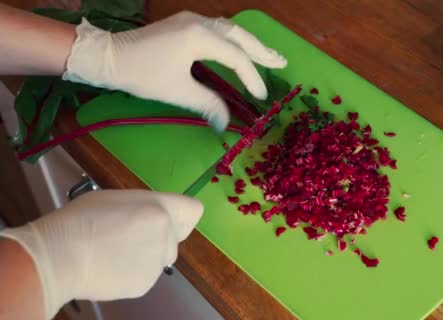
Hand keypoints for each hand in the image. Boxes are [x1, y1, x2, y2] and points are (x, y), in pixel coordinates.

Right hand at [0, 190, 202, 319]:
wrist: (60, 255)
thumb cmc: (81, 219)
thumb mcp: (116, 199)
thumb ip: (143, 207)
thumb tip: (150, 217)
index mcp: (159, 209)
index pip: (193, 211)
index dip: (182, 216)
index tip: (169, 221)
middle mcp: (165, 235)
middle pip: (175, 238)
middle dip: (158, 239)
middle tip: (128, 239)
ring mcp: (157, 262)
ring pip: (160, 259)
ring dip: (146, 257)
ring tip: (115, 254)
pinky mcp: (146, 283)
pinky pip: (145, 276)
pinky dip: (132, 274)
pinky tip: (110, 268)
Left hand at [62, 11, 286, 129]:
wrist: (108, 57)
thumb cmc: (142, 74)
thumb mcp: (178, 91)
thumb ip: (207, 104)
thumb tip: (226, 123)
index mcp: (199, 37)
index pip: (236, 58)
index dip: (251, 78)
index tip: (260, 97)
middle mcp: (199, 23)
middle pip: (240, 36)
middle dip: (262, 51)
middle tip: (282, 63)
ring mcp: (191, 20)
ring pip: (230, 29)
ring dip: (250, 43)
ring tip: (268, 56)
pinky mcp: (184, 24)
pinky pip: (218, 29)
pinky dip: (234, 40)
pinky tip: (240, 49)